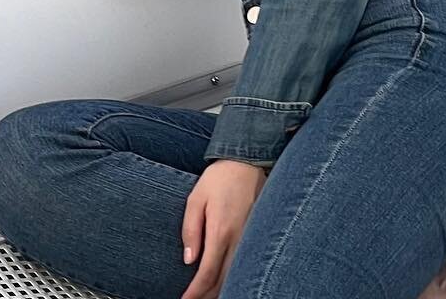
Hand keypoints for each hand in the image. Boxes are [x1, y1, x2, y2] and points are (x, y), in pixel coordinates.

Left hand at [179, 159, 266, 298]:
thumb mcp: (196, 198)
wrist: (247, 161)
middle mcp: (238, 239)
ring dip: (221, 289)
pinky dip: (234, 277)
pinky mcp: (256, 235)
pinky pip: (245, 264)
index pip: (207, 274)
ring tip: (206, 295)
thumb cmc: (219, 178)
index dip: (195, 293)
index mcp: (221, 231)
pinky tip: (226, 280)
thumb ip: (190, 230)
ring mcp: (250, 238)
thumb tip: (189, 260)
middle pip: (223, 281)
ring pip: (236, 275)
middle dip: (207, 296)